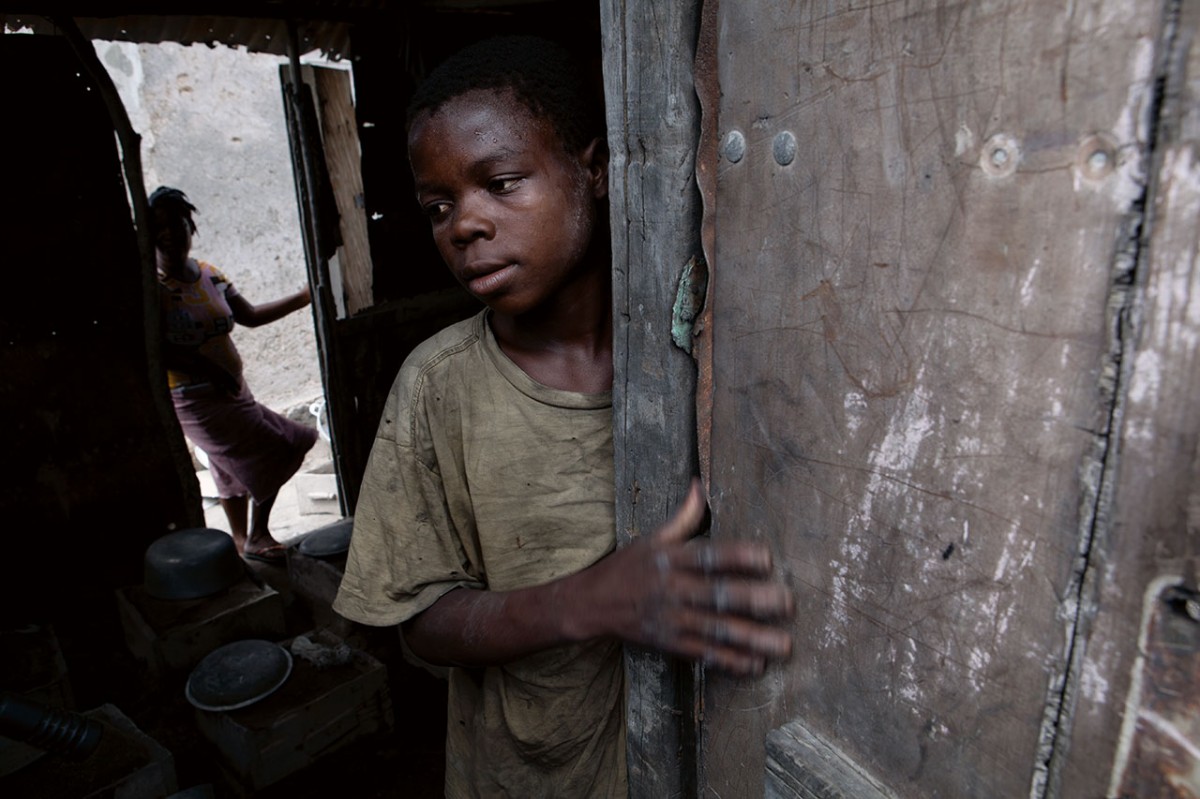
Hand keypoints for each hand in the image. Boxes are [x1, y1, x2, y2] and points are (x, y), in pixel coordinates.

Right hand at [578, 479, 793, 675]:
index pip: (708, 556)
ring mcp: (673, 620)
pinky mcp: (671, 644)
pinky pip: (704, 654)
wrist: (592, 604)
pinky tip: (756, 664)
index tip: (767, 558)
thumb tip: (700, 485)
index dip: (737, 556)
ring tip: (782, 644)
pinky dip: (730, 661)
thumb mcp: (652, 538)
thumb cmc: (628, 567)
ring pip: (716, 630)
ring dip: (752, 638)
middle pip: (717, 595)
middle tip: (787, 603)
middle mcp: (673, 589)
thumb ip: (683, 517)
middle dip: (754, 600)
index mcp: (671, 559)